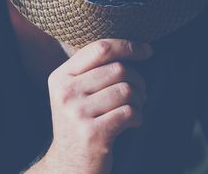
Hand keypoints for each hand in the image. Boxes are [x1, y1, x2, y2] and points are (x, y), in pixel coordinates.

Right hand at [29, 39, 151, 173]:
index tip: (147, 50)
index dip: (128, 46)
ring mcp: (77, 113)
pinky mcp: (92, 133)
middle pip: (118, 69)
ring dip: (140, 100)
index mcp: (61, 76)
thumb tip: (131, 49)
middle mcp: (66, 92)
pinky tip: (132, 122)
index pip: (100, 48)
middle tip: (140, 93)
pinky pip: (129, 112)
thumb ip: (92, 70)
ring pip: (126, 90)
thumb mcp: (74, 93)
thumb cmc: (79, 123)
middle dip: (138, 80)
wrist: (69, 164)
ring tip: (135, 108)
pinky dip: (138, 117)